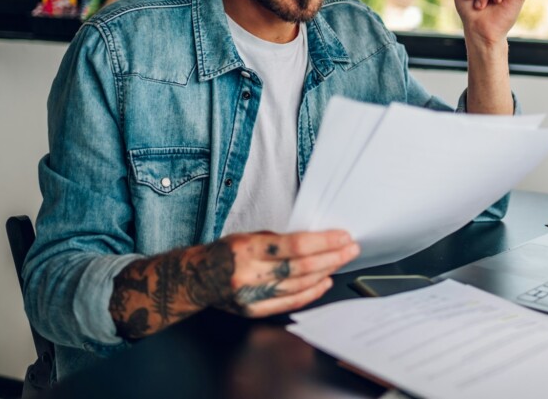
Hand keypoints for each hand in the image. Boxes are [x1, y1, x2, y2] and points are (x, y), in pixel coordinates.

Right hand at [218, 229, 359, 316]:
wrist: (196, 279)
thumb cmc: (226, 252)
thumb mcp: (249, 236)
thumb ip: (280, 240)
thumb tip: (316, 240)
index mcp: (247, 249)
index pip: (294, 246)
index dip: (323, 242)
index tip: (342, 237)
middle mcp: (249, 274)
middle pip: (301, 267)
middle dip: (332, 257)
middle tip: (350, 249)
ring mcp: (252, 296)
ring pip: (299, 286)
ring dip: (325, 273)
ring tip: (341, 262)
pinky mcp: (254, 311)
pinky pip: (290, 303)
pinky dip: (311, 292)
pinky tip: (325, 282)